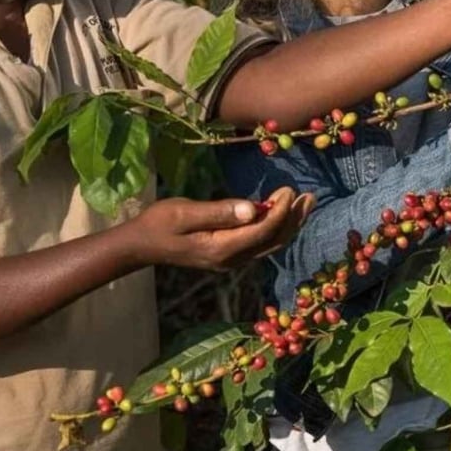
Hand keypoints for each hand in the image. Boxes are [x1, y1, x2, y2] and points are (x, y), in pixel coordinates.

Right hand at [124, 187, 313, 271]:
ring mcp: (230, 260)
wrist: (141, 245)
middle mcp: (231, 259)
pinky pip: (259, 243)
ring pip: (269, 244)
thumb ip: (219, 211)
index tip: (289, 190)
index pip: (263, 231)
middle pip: (273, 241)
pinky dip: (274, 227)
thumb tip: (253, 208)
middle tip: (309, 197)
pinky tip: (280, 211)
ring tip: (303, 203)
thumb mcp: (184, 213)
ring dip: (288, 224)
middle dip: (294, 219)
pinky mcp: (227, 255)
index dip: (281, 211)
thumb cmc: (159, 224)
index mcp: (222, 249)